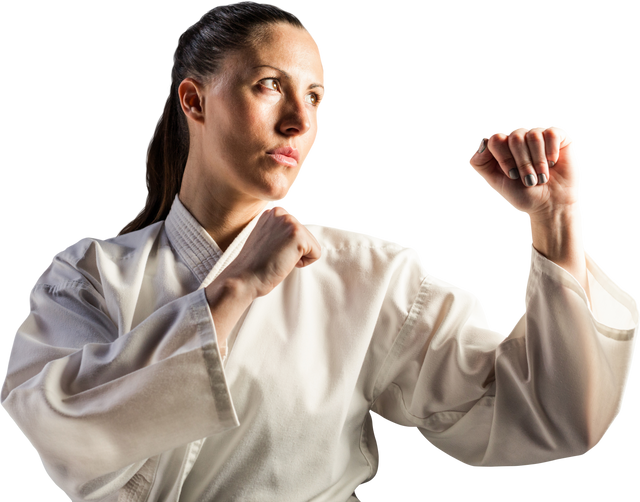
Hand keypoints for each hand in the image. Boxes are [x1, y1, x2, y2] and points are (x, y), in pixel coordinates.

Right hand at [218, 204, 321, 298]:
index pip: (297, 228)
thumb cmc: (254, 264)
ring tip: (278, 258)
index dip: (287, 245)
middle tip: (274, 256)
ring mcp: (290, 222)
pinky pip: (316, 253)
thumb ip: (279, 230)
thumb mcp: (266, 237)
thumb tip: (294, 235)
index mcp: (273, 212)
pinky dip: (304, 263)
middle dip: (294, 250)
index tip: (271, 250)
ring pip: (312, 244)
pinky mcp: (298, 236)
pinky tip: (285, 262)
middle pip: (306, 235)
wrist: (244, 277)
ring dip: (298, 256)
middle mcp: (281, 213)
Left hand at [467, 124, 581, 218]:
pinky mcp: (557, 134)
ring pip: (533, 136)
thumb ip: (480, 162)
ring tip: (542, 178)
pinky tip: (552, 164)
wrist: (550, 205)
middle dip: (522, 163)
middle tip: (529, 181)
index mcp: (501, 146)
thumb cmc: (522, 194)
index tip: (512, 176)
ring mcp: (537, 134)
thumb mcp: (495, 181)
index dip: (504, 158)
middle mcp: (518, 137)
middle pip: (515, 137)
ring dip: (538, 162)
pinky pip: (551, 133)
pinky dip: (551, 152)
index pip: (495, 138)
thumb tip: (482, 142)